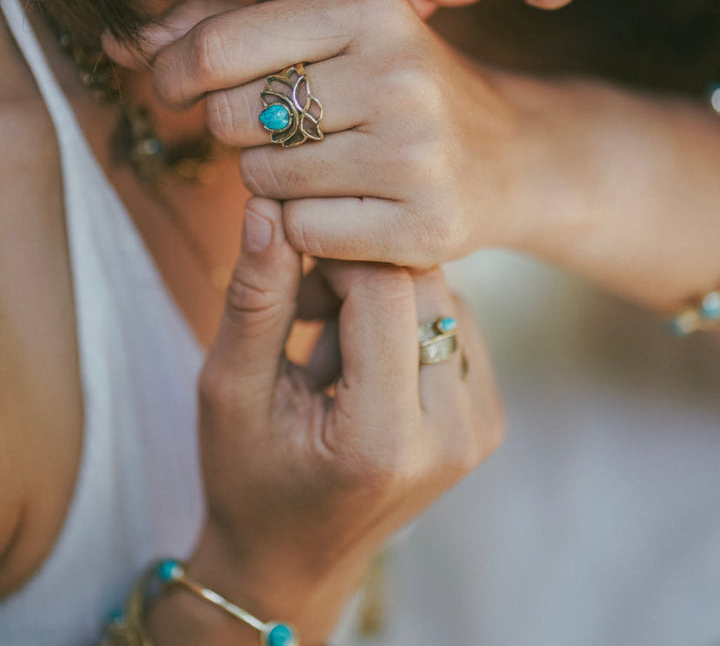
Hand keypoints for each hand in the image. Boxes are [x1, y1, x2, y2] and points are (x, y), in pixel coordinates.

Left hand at [106, 0, 528, 265]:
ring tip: (321, 165)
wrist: (509, 157)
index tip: (178, 86)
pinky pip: (302, 234)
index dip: (174, 72)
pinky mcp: (423, 228)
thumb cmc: (398, 87)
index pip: (217, 46)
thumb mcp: (327, 34)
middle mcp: (398, 75)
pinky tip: (345, 207)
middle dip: (236, 130)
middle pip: (233, 118)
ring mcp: (415, 156)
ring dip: (270, 181)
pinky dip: (304, 226)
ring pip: (263, 182)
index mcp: (369, 9)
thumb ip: (222, 25)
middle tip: (277, 128)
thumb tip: (116, 38)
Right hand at [151, 197, 502, 644]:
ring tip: (327, 341)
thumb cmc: (248, 477)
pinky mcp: (486, 416)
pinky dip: (407, 319)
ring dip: (382, 295)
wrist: (292, 556)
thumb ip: (257, 296)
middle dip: (357, 271)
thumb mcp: (231, 387)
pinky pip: (453, 322)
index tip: (291, 251)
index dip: (335, 252)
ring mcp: (478, 427)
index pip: (384, 289)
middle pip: (423, 285)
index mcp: (384, 438)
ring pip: (441, 296)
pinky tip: (365, 357)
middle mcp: (451, 434)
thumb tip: (266, 208)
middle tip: (302, 302)